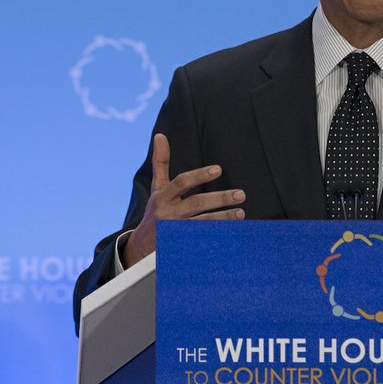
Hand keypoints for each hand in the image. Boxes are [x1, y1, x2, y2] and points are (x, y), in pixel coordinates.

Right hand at [123, 133, 245, 267]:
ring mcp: (174, 231)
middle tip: (241, 194)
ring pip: (202, 223)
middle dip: (220, 198)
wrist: (141, 247)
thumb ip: (161, 163)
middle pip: (196, 203)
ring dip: (223, 218)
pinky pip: (202, 239)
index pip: (181, 183)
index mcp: (162, 196)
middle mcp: (168, 213)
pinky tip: (232, 231)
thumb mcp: (157, 187)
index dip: (199, 175)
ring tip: (240, 213)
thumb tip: (160, 136)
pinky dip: (217, 235)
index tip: (218, 169)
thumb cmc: (155, 210)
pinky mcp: (180, 246)